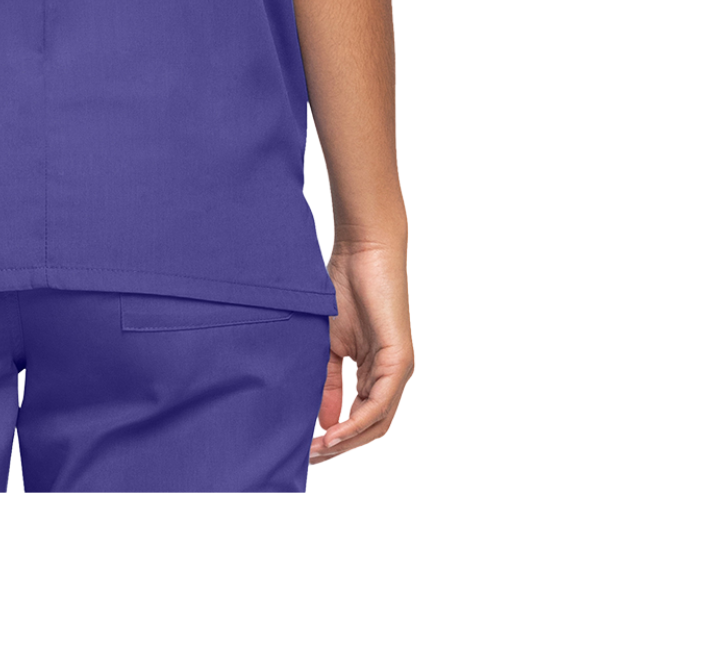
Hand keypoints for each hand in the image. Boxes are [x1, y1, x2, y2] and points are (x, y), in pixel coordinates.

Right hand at [310, 241, 413, 462]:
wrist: (362, 251)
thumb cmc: (345, 288)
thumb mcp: (330, 345)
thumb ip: (328, 382)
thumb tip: (325, 423)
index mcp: (375, 372)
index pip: (361, 418)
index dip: (337, 438)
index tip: (307, 448)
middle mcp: (391, 376)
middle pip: (371, 428)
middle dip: (341, 447)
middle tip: (310, 457)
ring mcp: (398, 369)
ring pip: (378, 421)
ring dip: (348, 440)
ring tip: (320, 449)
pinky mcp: (400, 360)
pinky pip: (381, 402)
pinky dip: (358, 421)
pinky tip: (337, 432)